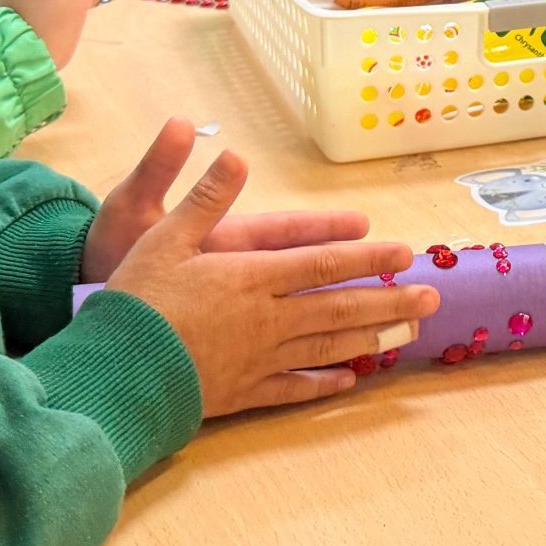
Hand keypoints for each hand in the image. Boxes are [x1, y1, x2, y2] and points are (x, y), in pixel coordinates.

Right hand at [96, 138, 438, 416]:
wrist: (115, 369)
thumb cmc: (136, 299)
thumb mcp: (164, 237)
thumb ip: (204, 198)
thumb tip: (235, 154)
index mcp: (250, 276)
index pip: (322, 263)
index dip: (366, 258)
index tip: (404, 254)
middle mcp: (266, 318)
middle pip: (338, 307)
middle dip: (387, 300)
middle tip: (430, 299)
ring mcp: (258, 358)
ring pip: (327, 347)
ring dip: (371, 338)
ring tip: (408, 335)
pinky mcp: (242, 391)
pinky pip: (293, 388)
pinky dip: (324, 384)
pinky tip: (349, 382)